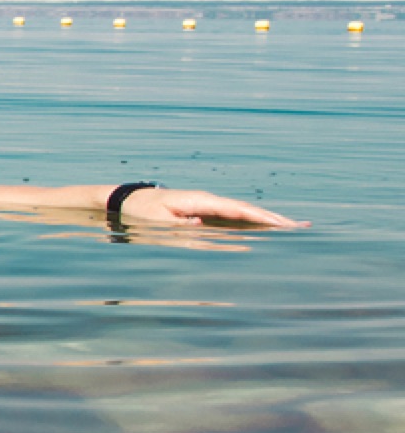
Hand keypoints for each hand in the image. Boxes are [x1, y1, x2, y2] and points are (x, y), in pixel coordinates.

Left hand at [119, 187, 305, 228]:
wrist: (127, 201)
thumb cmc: (141, 212)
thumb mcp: (156, 222)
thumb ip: (179, 226)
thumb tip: (201, 226)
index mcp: (200, 200)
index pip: (237, 209)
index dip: (262, 217)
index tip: (284, 224)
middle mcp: (209, 201)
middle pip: (248, 210)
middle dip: (275, 219)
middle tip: (305, 227)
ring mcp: (209, 207)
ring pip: (244, 215)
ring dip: (268, 222)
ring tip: (296, 228)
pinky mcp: (206, 214)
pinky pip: (234, 220)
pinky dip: (252, 225)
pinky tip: (268, 232)